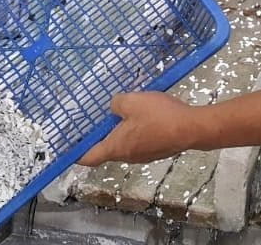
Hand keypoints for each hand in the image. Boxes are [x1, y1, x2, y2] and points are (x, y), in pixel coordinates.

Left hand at [79, 92, 200, 165]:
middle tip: (95, 119)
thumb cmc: (158, 116)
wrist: (191, 128)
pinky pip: (140, 141)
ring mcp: (144, 155)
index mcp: (116, 147)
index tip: (68, 147)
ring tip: (120, 113)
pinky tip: (142, 116)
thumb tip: (113, 107)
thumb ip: (116, 103)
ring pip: (125, 145)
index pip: (89, 158)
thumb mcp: (132, 101)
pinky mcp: (158, 150)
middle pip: (107, 150)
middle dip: (100, 136)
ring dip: (120, 132)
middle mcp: (128, 156)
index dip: (76, 154)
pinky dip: (135, 131)